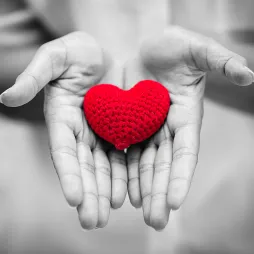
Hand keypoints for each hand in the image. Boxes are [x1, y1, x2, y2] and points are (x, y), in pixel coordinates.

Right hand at [0, 32, 127, 229]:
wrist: (105, 53)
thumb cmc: (78, 52)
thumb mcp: (57, 56)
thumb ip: (35, 75)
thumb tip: (8, 97)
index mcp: (62, 117)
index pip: (63, 150)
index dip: (68, 173)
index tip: (74, 198)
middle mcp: (80, 131)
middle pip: (83, 166)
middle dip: (88, 193)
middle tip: (93, 221)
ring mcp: (100, 134)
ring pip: (103, 167)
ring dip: (106, 191)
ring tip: (109, 214)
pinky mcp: (120, 132)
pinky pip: (123, 156)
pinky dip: (124, 175)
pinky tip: (129, 194)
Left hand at [124, 26, 253, 230]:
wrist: (146, 49)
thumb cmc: (173, 47)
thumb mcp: (195, 49)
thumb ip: (218, 60)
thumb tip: (248, 75)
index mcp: (187, 117)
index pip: (186, 151)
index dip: (181, 175)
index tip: (175, 201)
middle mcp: (168, 130)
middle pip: (165, 165)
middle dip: (160, 192)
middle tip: (156, 221)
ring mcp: (148, 131)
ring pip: (145, 165)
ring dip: (142, 189)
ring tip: (139, 212)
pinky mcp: (128, 127)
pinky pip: (126, 153)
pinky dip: (125, 172)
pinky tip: (122, 191)